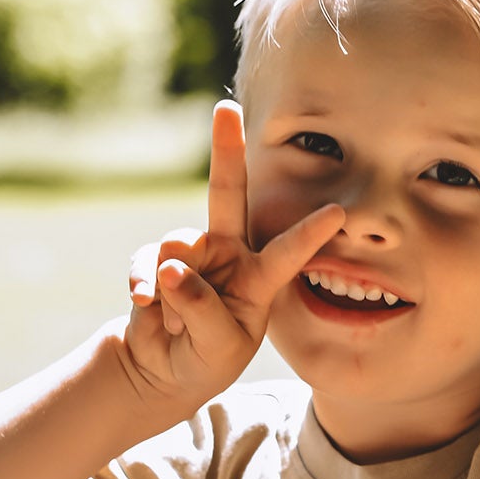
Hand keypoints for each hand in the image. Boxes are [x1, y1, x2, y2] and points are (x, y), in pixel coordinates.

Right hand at [116, 111, 340, 414]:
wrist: (162, 369)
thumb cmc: (206, 359)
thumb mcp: (217, 347)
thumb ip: (202, 310)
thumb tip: (171, 269)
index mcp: (260, 277)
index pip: (287, 253)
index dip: (309, 233)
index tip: (337, 213)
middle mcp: (229, 254)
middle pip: (228, 193)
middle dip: (226, 150)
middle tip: (226, 109)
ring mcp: (192, 254)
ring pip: (177, 246)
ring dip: (173, 291)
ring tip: (176, 324)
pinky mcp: (155, 262)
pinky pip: (146, 261)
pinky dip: (142, 283)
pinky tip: (143, 302)